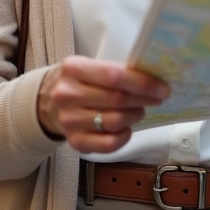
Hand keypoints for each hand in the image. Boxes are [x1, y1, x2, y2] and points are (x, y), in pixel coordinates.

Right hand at [37, 56, 169, 153]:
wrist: (47, 102)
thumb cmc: (78, 82)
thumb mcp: (89, 66)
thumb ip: (115, 71)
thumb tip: (153, 81)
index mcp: (73, 68)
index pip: (114, 76)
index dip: (142, 83)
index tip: (162, 88)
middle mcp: (67, 94)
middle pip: (117, 99)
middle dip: (143, 99)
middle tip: (157, 98)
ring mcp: (69, 120)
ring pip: (115, 121)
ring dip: (135, 116)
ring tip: (138, 110)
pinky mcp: (74, 141)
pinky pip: (109, 143)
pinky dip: (125, 136)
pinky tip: (126, 128)